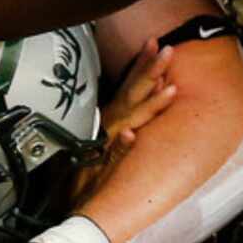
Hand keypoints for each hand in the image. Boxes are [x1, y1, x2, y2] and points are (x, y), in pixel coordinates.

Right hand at [70, 39, 177, 205]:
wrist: (74, 199)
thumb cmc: (88, 169)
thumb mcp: (108, 138)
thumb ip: (124, 122)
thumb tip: (141, 105)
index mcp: (112, 117)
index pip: (131, 85)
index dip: (143, 63)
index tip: (155, 43)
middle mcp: (111, 125)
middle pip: (133, 93)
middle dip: (150, 70)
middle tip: (167, 49)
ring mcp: (108, 142)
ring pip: (131, 118)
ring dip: (148, 102)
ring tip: (169, 87)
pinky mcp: (103, 165)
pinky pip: (115, 154)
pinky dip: (123, 144)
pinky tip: (130, 135)